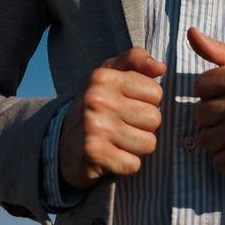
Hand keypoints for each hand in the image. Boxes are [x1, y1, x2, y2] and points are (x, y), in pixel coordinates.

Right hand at [58, 46, 165, 190]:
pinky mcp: (94, 154)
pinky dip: (127, 164)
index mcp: (103, 77)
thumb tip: (161, 67)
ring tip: (119, 140)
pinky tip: (113, 155)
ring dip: (137, 146)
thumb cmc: (97, 104)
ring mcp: (94, 127)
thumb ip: (136, 60)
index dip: (147, 101)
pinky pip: (133, 164)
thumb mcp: (112, 74)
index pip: (155, 92)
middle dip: (144, 126)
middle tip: (123, 124)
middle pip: (154, 118)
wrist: (63, 143)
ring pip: (148, 143)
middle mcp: (97, 100)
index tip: (129, 103)